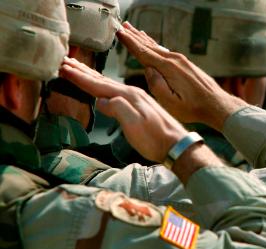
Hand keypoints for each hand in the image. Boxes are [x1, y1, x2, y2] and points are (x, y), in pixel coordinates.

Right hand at [59, 57, 187, 162]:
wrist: (177, 145)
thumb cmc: (156, 138)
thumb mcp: (134, 125)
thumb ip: (117, 109)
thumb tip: (100, 100)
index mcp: (129, 96)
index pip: (99, 84)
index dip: (80, 77)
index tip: (63, 67)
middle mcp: (133, 93)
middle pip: (103, 80)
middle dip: (83, 72)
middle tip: (66, 62)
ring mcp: (138, 98)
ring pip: (110, 83)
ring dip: (93, 76)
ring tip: (80, 68)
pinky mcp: (141, 105)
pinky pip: (118, 90)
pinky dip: (106, 85)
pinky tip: (104, 87)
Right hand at [116, 22, 245, 130]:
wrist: (217, 104)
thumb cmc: (194, 108)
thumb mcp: (171, 103)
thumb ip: (156, 86)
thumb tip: (147, 70)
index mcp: (169, 68)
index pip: (143, 52)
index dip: (130, 42)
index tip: (119, 33)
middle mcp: (175, 60)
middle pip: (149, 45)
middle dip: (134, 36)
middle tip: (122, 26)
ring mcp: (181, 60)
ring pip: (157, 47)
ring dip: (144, 39)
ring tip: (134, 30)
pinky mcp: (185, 64)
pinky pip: (165, 51)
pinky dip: (155, 45)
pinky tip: (153, 44)